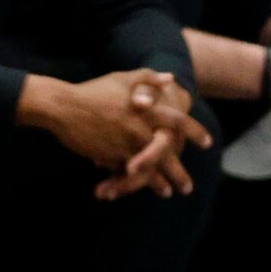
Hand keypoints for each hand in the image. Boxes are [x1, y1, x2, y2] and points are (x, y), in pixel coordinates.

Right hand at [24, 69, 211, 195]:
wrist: (62, 106)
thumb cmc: (93, 91)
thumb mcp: (122, 79)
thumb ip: (148, 78)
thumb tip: (171, 79)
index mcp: (148, 110)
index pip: (179, 122)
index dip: (195, 133)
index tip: (208, 143)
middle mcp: (142, 129)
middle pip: (169, 155)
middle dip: (179, 173)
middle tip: (188, 187)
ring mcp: (127, 145)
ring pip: (150, 170)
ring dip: (159, 184)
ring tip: (167, 192)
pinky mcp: (111, 156)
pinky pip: (126, 173)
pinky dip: (131, 183)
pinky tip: (138, 189)